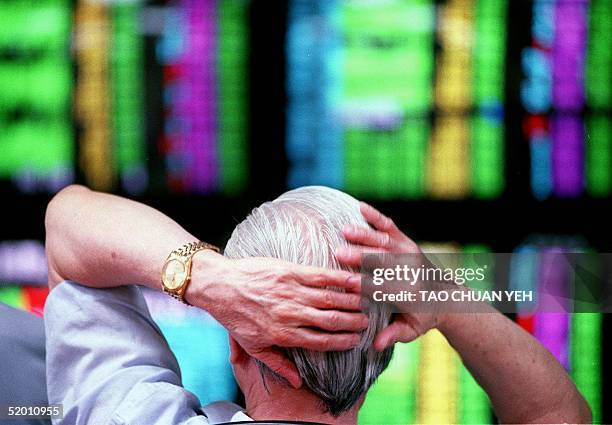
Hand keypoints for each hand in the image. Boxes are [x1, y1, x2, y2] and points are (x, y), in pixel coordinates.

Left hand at [188, 251, 367, 387]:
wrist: (220, 286)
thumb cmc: (236, 317)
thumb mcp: (253, 347)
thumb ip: (278, 364)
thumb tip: (298, 382)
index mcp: (283, 334)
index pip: (321, 341)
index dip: (342, 341)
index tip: (356, 340)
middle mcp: (290, 314)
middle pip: (330, 320)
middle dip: (352, 322)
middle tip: (366, 322)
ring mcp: (291, 291)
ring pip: (329, 298)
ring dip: (350, 301)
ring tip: (365, 303)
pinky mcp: (289, 271)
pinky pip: (320, 276)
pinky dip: (339, 278)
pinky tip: (353, 280)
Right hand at [336, 202, 439, 350]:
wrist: (448, 297)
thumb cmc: (423, 317)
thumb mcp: (411, 331)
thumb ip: (393, 335)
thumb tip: (375, 345)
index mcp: (409, 294)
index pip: (384, 289)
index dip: (365, 285)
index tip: (346, 283)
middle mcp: (410, 270)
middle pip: (384, 262)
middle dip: (362, 256)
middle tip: (339, 253)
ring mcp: (410, 253)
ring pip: (386, 242)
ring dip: (365, 236)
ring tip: (344, 230)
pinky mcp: (407, 242)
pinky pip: (390, 227)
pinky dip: (376, 216)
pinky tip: (360, 206)